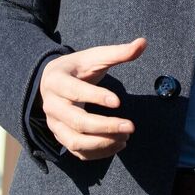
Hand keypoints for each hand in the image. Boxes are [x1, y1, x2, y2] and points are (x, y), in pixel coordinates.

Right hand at [40, 38, 146, 159]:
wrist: (52, 81)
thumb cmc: (77, 68)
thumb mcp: (94, 57)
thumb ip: (118, 52)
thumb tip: (143, 42)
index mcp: (57, 80)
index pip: (75, 91)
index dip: (96, 97)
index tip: (119, 101)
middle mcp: (51, 105)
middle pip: (76, 121)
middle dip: (104, 126)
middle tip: (130, 126)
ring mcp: (54, 124)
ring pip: (75, 141)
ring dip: (102, 143)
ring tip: (125, 137)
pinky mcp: (61, 137)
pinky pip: (78, 152)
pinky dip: (98, 152)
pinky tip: (118, 144)